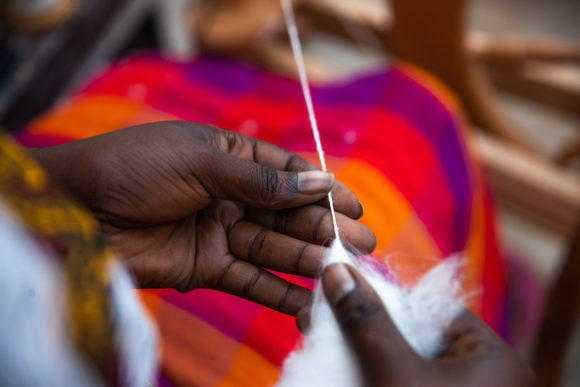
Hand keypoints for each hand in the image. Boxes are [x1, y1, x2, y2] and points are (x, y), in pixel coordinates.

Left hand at [30, 121, 374, 314]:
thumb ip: (261, 179)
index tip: (355, 205)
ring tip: (345, 273)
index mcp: (230, 156)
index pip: (288, 173)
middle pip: (288, 213)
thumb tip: (319, 184)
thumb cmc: (136, 168)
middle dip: (325, 228)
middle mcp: (230, 194)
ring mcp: (220, 232)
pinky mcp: (206, 267)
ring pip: (274, 248)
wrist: (78, 209)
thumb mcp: (202, 161)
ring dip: (309, 261)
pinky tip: (308, 302)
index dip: (323, 189)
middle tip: (364, 243)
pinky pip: (250, 280)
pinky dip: (278, 292)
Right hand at [319, 263, 533, 386]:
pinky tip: (348, 370)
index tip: (344, 292)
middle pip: (414, 334)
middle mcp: (482, 374)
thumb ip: (369, 321)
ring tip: (328, 344)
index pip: (431, 307)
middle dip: (369, 329)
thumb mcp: (395, 374)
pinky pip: (405, 379)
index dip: (386, 299)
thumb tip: (337, 269)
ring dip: (368, 353)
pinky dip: (378, 374)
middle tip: (326, 323)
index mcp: (491, 356)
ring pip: (405, 360)